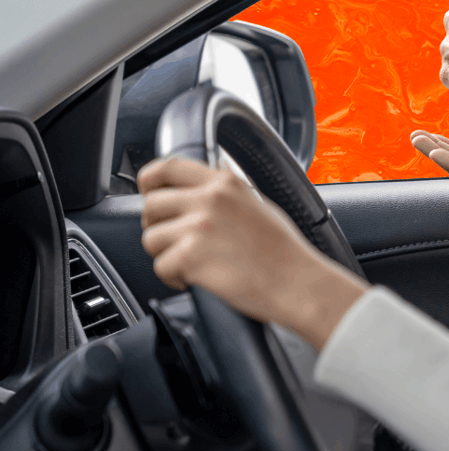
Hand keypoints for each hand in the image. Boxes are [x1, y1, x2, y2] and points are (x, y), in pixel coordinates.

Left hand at [137, 158, 367, 349]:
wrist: (297, 283)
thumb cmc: (285, 252)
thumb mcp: (258, 204)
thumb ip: (228, 193)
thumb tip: (204, 186)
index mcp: (225, 183)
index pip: (168, 167)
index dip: (150, 181)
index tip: (149, 194)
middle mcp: (210, 199)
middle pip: (151, 204)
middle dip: (157, 226)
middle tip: (176, 242)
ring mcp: (199, 226)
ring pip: (150, 238)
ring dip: (166, 255)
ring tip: (192, 264)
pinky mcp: (191, 255)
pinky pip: (160, 266)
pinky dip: (174, 278)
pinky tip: (196, 279)